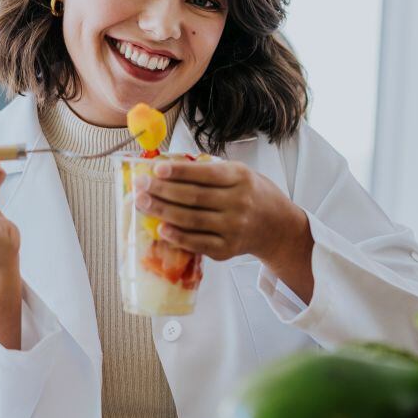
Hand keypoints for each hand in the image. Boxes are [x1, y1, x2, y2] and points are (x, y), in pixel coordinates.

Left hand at [134, 158, 314, 299]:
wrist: (277, 226)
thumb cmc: (252, 194)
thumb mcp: (240, 174)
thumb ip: (209, 171)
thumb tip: (168, 168)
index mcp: (241, 178)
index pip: (205, 174)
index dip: (179, 172)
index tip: (156, 169)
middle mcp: (239, 203)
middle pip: (194, 197)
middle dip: (162, 191)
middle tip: (141, 186)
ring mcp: (234, 228)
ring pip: (192, 220)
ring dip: (163, 211)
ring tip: (143, 203)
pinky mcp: (227, 249)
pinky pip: (198, 243)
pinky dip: (178, 237)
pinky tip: (161, 229)